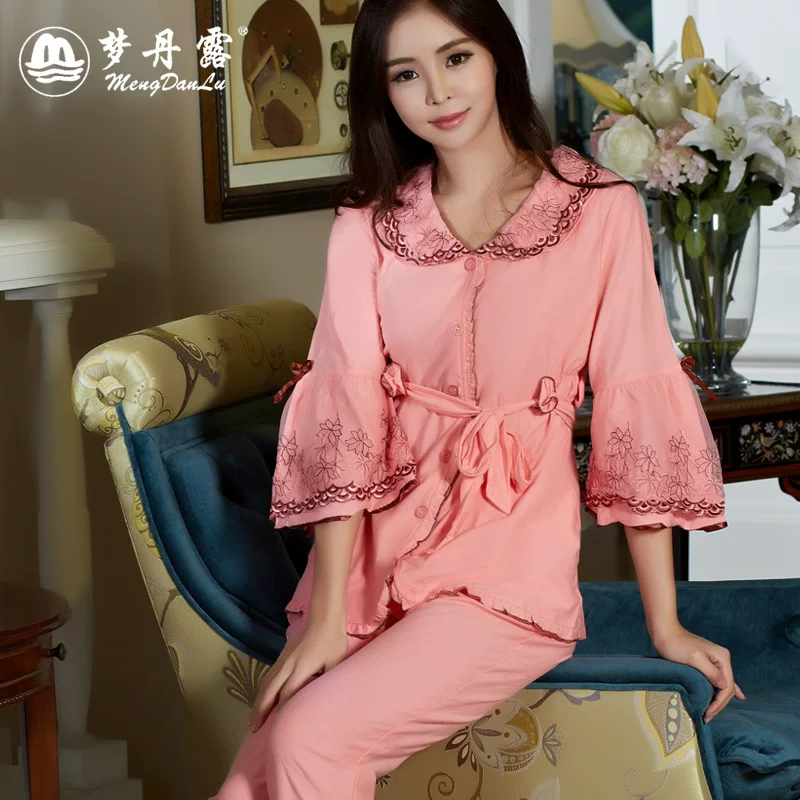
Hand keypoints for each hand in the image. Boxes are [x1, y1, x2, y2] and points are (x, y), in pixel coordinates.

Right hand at [247, 618, 348, 732]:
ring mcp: (282, 660)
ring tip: (252, 720)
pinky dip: (262, 690)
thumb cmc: (333, 642)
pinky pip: (268, 677)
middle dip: (260, 711)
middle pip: (269, 691)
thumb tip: (321, 701)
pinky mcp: (282, 657)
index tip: (276, 729)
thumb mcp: (335, 663)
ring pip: (265, 683)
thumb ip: (325, 682)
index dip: (282, 711)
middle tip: (253, 730)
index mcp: (301, 668)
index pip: (287, 694)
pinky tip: (260, 699)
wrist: (324, 619)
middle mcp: (287, 665)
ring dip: (257, 702)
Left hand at [652, 625, 745, 722]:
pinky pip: (719, 680)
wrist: (664, 632)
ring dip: (718, 699)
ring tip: (713, 713)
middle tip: (707, 717)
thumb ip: (711, 672)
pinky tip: (739, 696)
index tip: (707, 714)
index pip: (727, 687)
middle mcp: (722, 659)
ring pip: (721, 686)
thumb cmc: (676, 645)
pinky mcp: (706, 663)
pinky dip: (723, 689)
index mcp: (722, 658)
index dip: (719, 703)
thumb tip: (724, 687)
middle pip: (726, 688)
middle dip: (718, 704)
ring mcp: (715, 661)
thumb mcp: (694, 658)